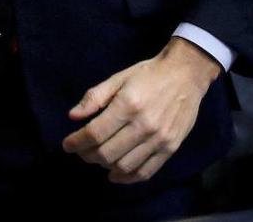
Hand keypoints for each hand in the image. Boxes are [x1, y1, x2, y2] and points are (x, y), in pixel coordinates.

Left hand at [62, 38, 218, 183]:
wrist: (185, 74)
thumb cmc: (148, 74)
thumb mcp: (118, 78)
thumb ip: (94, 97)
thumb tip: (72, 116)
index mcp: (127, 105)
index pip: (95, 133)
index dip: (76, 142)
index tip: (67, 144)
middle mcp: (143, 125)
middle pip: (107, 153)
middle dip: (88, 155)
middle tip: (82, 150)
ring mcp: (159, 139)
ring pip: (124, 166)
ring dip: (105, 166)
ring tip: (98, 158)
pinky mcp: (170, 148)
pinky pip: (146, 172)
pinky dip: (128, 178)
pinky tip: (116, 174)